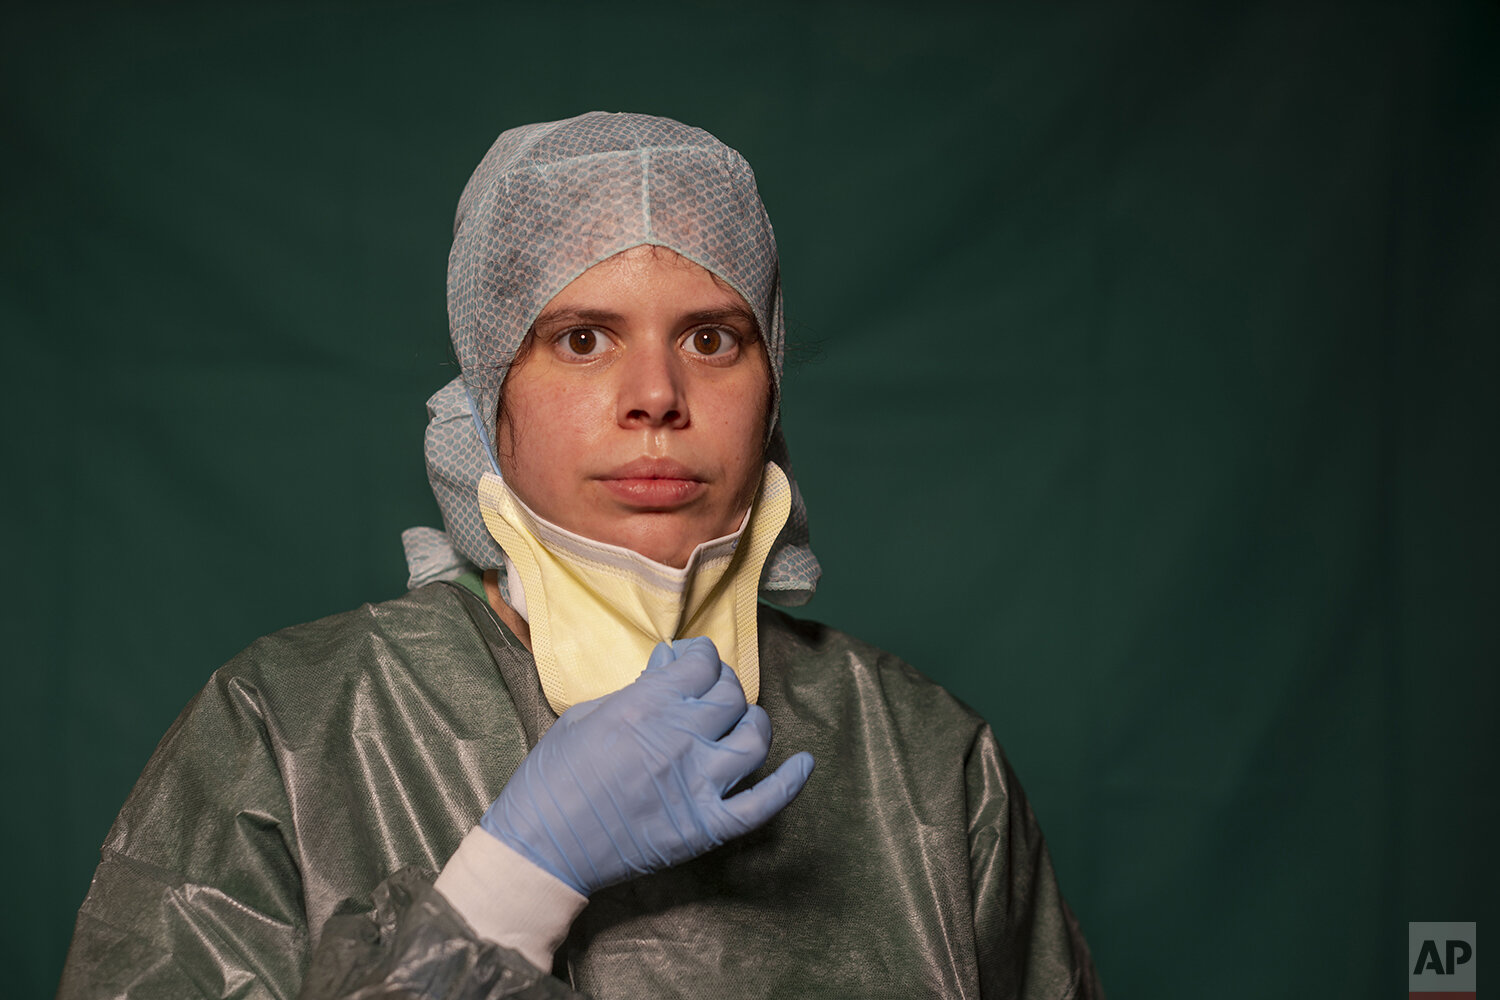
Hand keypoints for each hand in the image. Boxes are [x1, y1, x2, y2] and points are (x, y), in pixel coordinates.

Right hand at [480, 637, 813, 895]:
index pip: (702, 663)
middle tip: (710, 693)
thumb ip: (635, 690)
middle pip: (731, 695)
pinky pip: (764, 804)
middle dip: (723, 685)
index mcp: (647, 707)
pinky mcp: (707, 827)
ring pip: (754, 738)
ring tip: (743, 722)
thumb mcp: (585, 715)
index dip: (700, 658)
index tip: (692, 664)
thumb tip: (670, 669)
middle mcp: (680, 739)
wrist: (542, 848)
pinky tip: (803, 763)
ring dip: (754, 722)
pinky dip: (790, 782)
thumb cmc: (552, 778)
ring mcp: (699, 785)